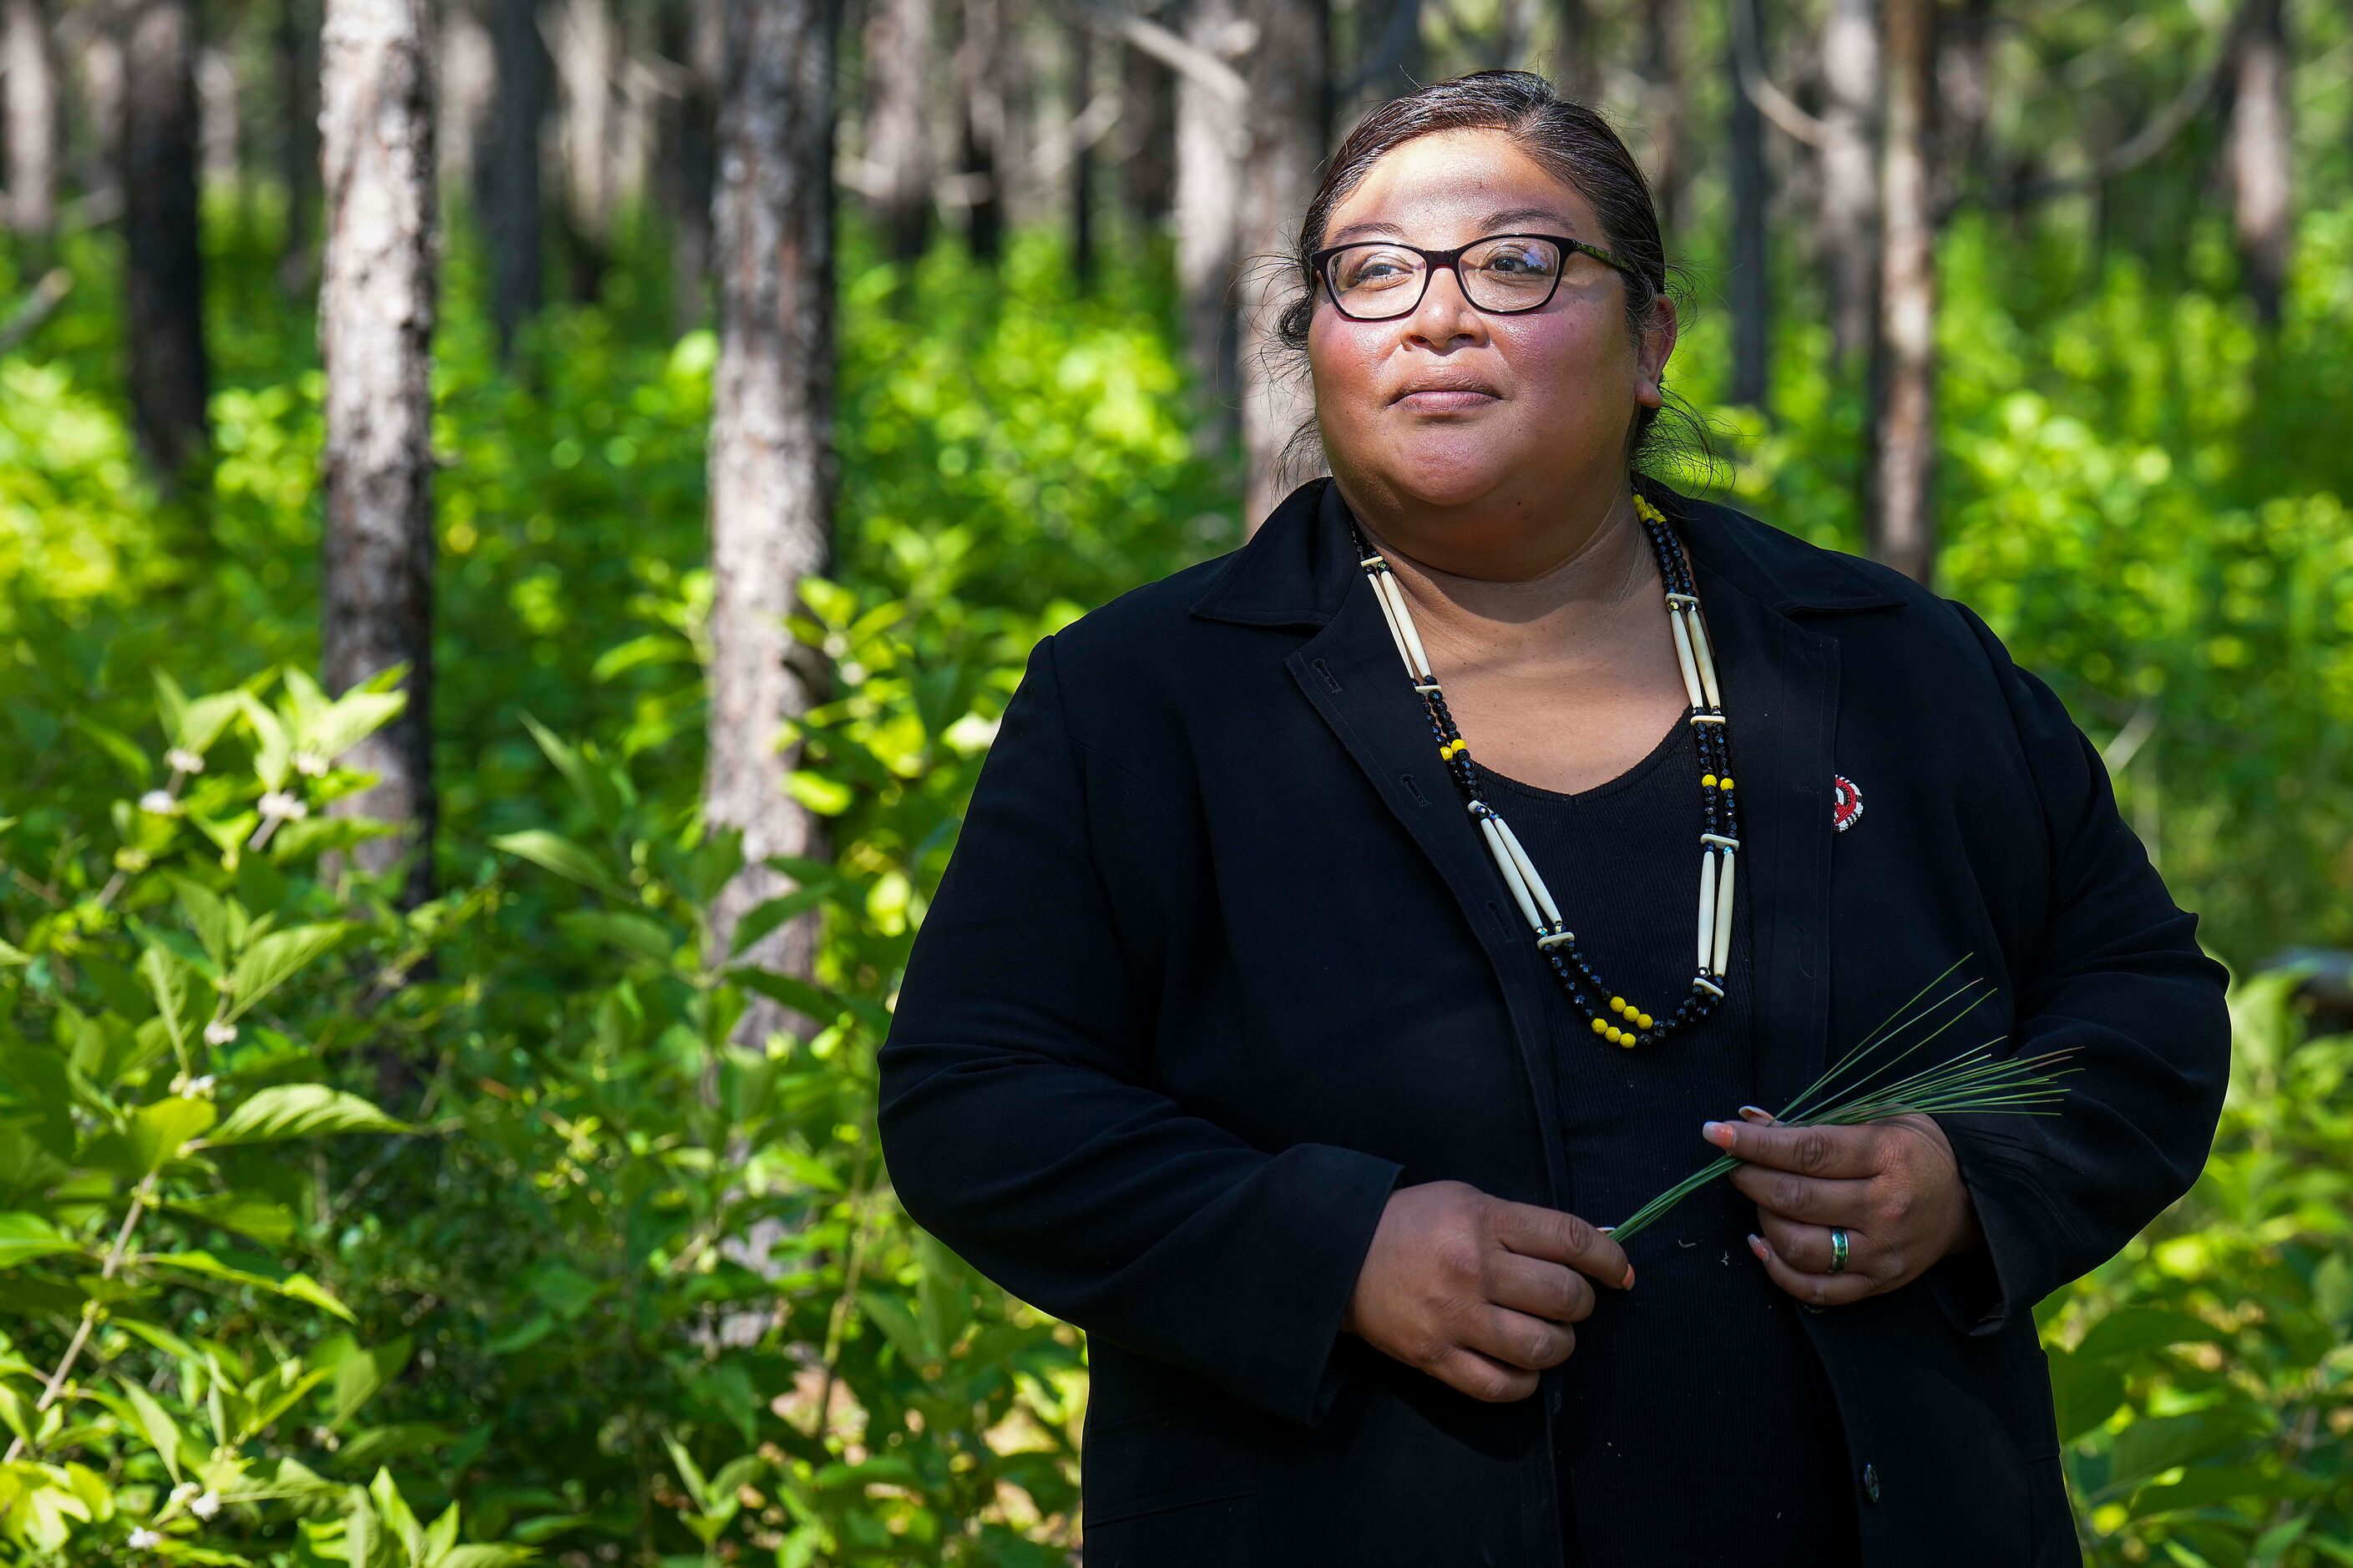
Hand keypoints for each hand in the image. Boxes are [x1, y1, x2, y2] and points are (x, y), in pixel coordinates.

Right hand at [1341, 1179, 1633, 1402]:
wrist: (1339, 1256)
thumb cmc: (1412, 1223)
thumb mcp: (1466, 1200)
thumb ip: (1522, 1225)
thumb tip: (1589, 1252)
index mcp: (1482, 1221)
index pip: (1569, 1239)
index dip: (1609, 1259)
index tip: (1620, 1271)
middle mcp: (1473, 1269)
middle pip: (1564, 1297)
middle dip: (1582, 1303)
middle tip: (1569, 1301)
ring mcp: (1454, 1319)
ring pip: (1542, 1346)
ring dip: (1561, 1344)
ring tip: (1550, 1334)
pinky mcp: (1435, 1359)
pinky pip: (1503, 1386)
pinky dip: (1527, 1381)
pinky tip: (1524, 1365)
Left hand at [1704, 1110, 1983, 1307]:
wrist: (1968, 1200)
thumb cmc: (1912, 1149)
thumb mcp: (1875, 1117)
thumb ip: (1813, 1121)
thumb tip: (1747, 1117)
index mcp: (1888, 1156)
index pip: (1807, 1151)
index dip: (1755, 1143)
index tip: (1716, 1133)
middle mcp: (1886, 1208)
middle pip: (1797, 1198)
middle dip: (1750, 1178)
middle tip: (1735, 1166)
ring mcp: (1882, 1253)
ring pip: (1799, 1246)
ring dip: (1763, 1220)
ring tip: (1759, 1200)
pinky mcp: (1879, 1284)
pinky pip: (1816, 1289)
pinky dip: (1777, 1269)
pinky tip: (1762, 1243)